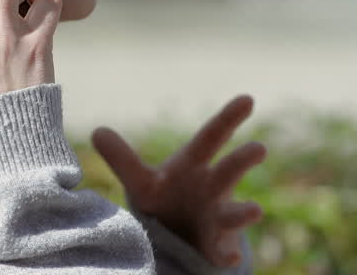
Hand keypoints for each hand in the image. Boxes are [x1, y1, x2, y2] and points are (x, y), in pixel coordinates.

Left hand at [91, 96, 266, 267]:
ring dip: (244, 212)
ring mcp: (218, 218)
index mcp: (195, 165)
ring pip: (234, 214)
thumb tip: (97, 131)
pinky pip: (223, 252)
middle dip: (243, 160)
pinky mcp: (216, 247)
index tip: (248, 98)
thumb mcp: (141, 180)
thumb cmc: (165, 197)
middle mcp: (212, 187)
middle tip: (259, 148)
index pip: (211, 137)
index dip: (228, 118)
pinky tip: (230, 258)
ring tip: (255, 210)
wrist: (176, 236)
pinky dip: (226, 255)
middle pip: (229, 171)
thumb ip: (122, 159)